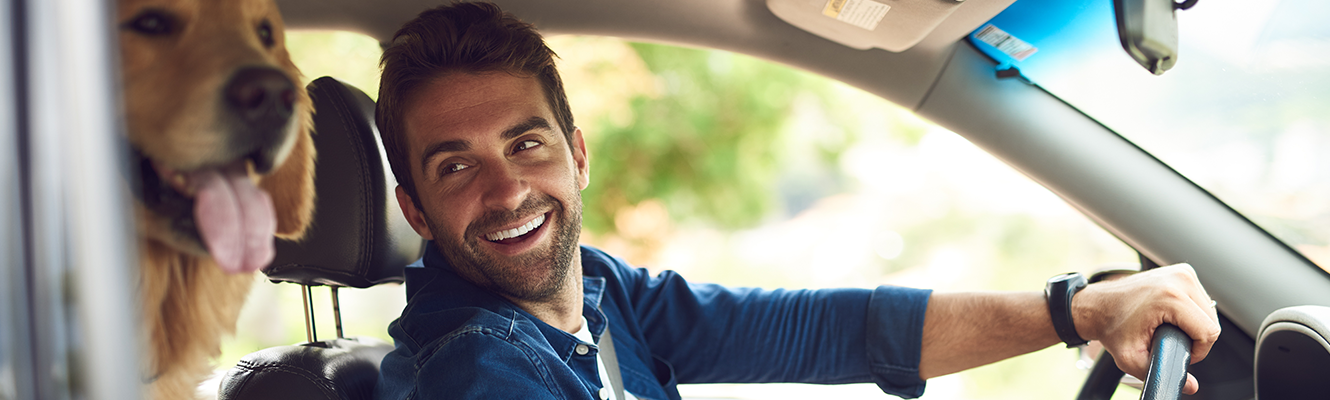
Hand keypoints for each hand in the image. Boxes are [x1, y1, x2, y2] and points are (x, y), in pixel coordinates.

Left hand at [1071, 263, 1219, 394]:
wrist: (1097, 306)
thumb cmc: (1111, 327)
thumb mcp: (1131, 358)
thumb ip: (1161, 373)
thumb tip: (1191, 385)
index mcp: (1170, 297)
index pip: (1209, 332)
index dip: (1198, 351)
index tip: (1179, 352)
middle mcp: (1179, 280)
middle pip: (1212, 321)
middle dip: (1196, 338)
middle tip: (1170, 342)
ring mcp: (1181, 272)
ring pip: (1209, 310)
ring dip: (1195, 325)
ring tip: (1169, 329)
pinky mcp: (1182, 271)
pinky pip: (1200, 299)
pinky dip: (1192, 312)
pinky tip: (1172, 317)